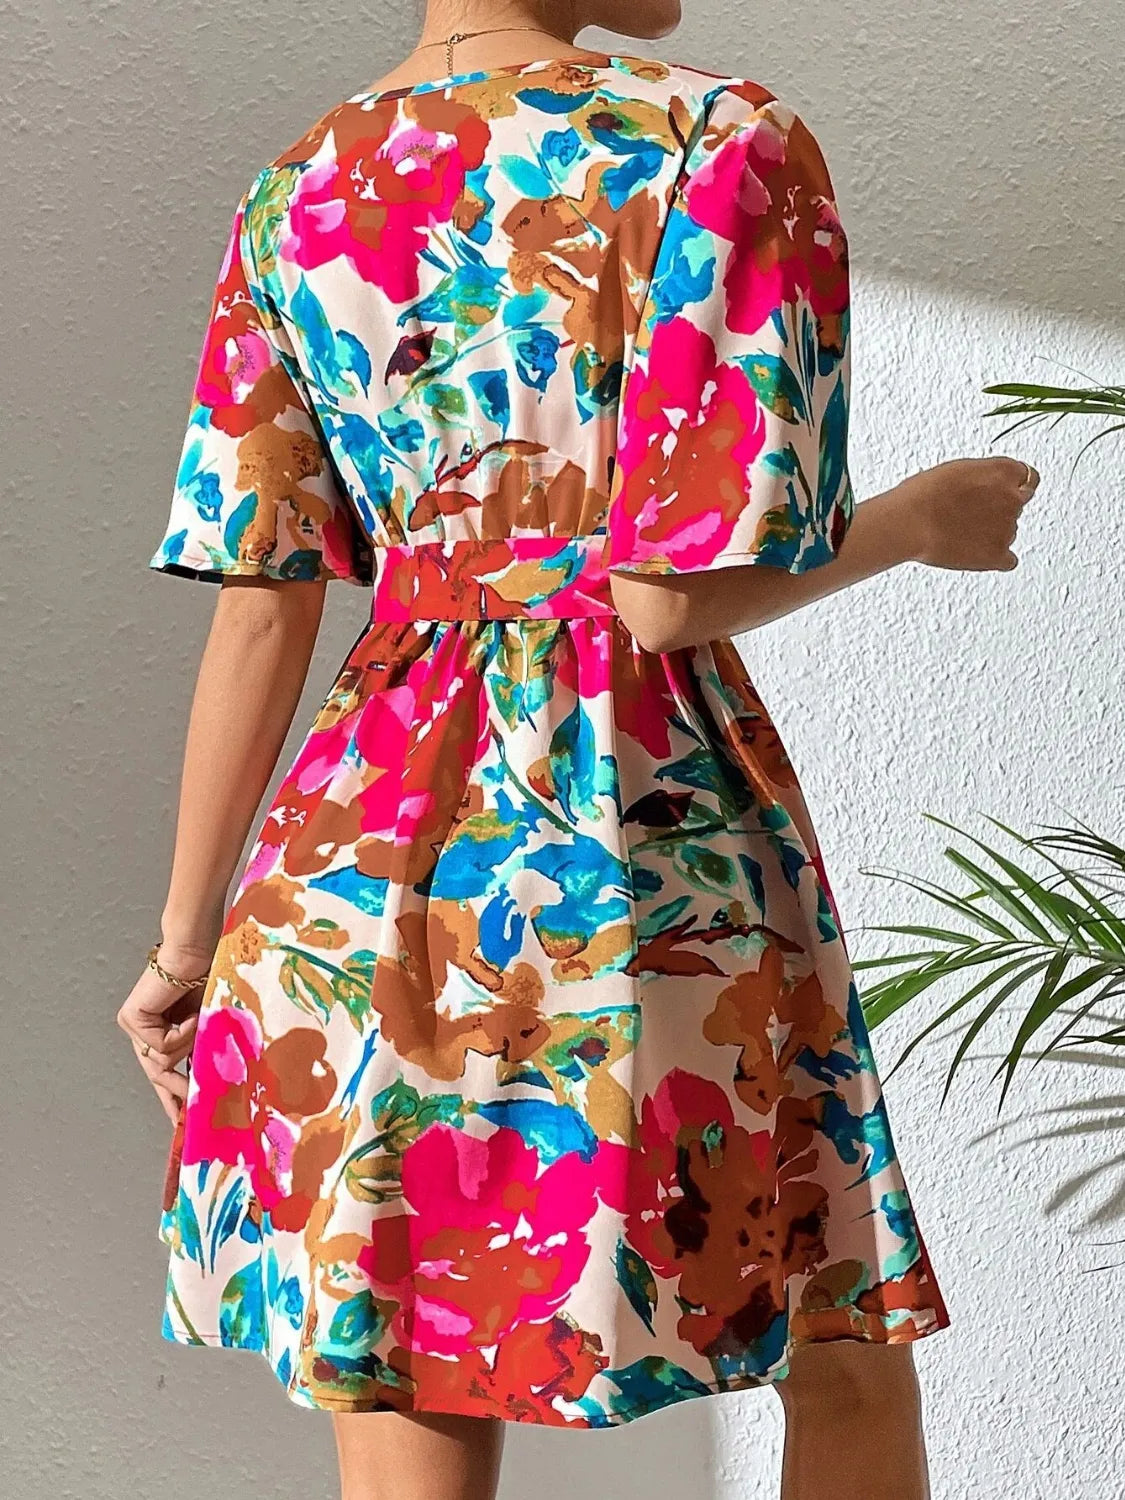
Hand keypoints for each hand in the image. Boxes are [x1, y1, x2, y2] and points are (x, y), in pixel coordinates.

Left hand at [117, 943, 211, 1124]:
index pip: (161, 1071)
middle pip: (156, 1074)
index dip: (172, 1096)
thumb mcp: (206, 1024)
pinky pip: (162, 1046)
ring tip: (201, 1020)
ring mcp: (134, 1025)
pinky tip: (193, 1014)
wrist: (196, 950)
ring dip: (189, 1045)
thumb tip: (205, 1082)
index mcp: (159, 1029)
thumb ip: (199, 1050)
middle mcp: (142, 1029)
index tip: (183, 1120)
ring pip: (162, 1061)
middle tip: (190, 1111)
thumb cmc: (207, 978)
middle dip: (175, 1093)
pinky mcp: (132, 1019)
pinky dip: (184, 1033)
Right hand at [891, 456, 1039, 571]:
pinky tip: (978, 552)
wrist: (911, 522)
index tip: (1006, 491)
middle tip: (975, 514)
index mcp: (1005, 472)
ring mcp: (1008, 529)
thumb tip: (985, 487)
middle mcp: (1013, 499)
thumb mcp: (960, 469)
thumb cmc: (925, 495)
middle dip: (1000, 510)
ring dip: (993, 533)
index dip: (1015, 486)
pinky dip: (995, 558)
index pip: (1028, 477)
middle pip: (1018, 506)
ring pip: (1010, 532)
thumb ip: (984, 477)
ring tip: (963, 531)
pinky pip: (1008, 560)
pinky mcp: (998, 555)